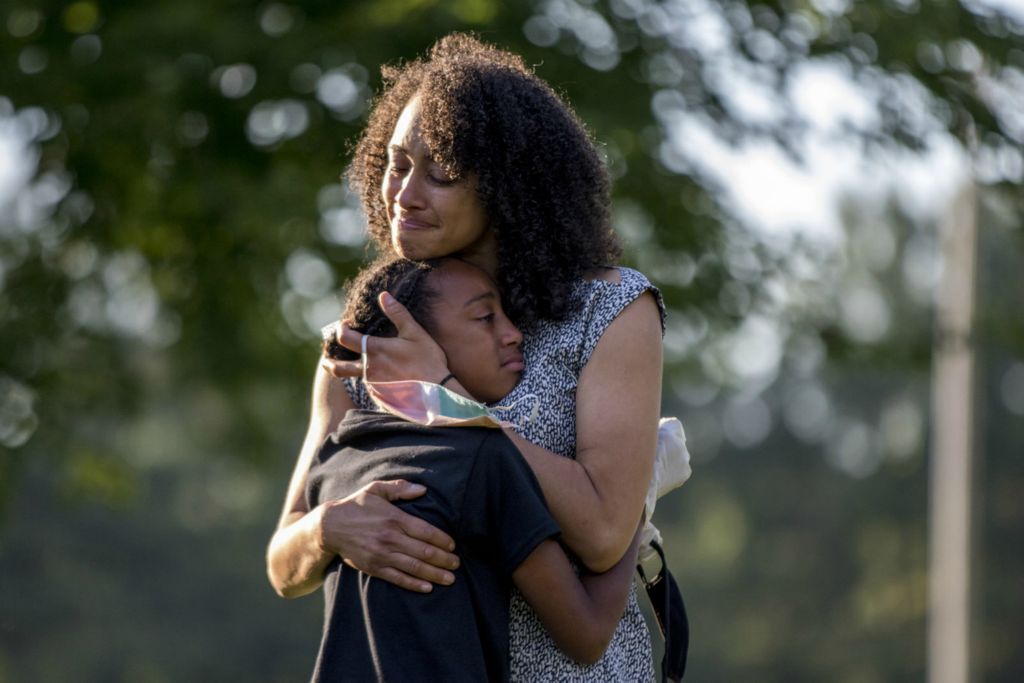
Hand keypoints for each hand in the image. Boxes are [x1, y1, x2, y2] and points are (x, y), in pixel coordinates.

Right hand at [319, 479, 459, 592]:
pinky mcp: (374, 568)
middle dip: (444, 560)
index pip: (425, 531)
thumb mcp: (376, 489)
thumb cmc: (356, 506)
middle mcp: (390, 538)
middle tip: (457, 564)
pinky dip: (414, 584)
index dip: (442, 540)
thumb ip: (400, 488)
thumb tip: (423, 489)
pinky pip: (398, 578)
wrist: (329, 527)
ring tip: (450, 579)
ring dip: (435, 574)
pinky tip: (428, 587)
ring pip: (414, 567)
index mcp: (394, 518)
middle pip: (424, 552)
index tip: (453, 545)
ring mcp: (382, 555)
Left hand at [320, 292, 449, 383]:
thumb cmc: (428, 361)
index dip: (341, 329)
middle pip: (338, 368)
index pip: (344, 338)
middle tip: (327, 361)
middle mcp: (368, 370)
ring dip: (357, 372)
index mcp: (374, 351)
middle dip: (330, 363)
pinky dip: (373, 383)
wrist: (438, 394)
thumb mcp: (415, 333)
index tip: (345, 325)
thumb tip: (383, 295)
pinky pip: (371, 390)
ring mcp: (373, 387)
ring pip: (357, 379)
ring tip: (365, 367)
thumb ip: (397, 313)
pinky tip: (385, 381)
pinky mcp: (380, 399)